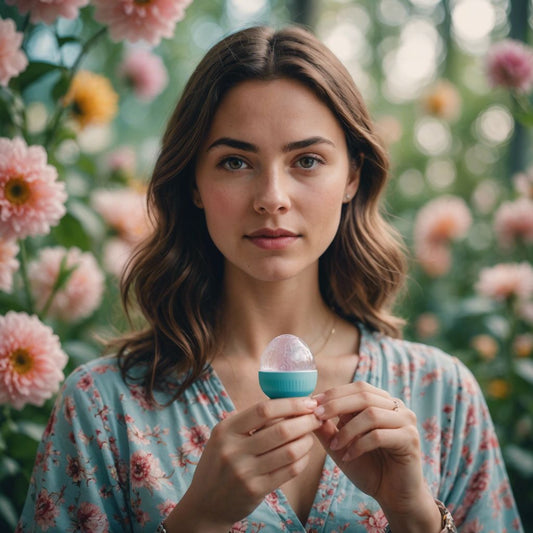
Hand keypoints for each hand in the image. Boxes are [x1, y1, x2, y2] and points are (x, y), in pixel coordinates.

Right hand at [166, 396, 321, 531]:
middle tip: (317, 417)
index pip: (263, 410)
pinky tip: (304, 454)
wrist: (204, 503)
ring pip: (289, 451)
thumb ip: (248, 422)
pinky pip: (288, 471)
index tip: (307, 401)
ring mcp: (244, 472)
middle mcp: (233, 449)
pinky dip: (302, 460)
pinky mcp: (255, 490)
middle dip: (305, 421)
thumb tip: (287, 403)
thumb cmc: (219, 463)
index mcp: (225, 429)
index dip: (290, 404)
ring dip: (306, 441)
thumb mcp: (224, 437)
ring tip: (310, 436)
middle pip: (280, 430)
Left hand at [313, 382, 435, 521]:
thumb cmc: (369, 468)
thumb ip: (328, 428)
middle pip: (364, 394)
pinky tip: (348, 456)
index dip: (335, 393)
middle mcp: (397, 407)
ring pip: (371, 414)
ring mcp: (406, 421)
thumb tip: (307, 409)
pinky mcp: (410, 439)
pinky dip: (359, 445)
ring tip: (334, 446)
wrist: (394, 497)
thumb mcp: (342, 445)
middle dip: (336, 405)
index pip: (358, 387)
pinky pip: (379, 435)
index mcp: (382, 402)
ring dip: (347, 430)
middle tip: (317, 416)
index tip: (313, 403)